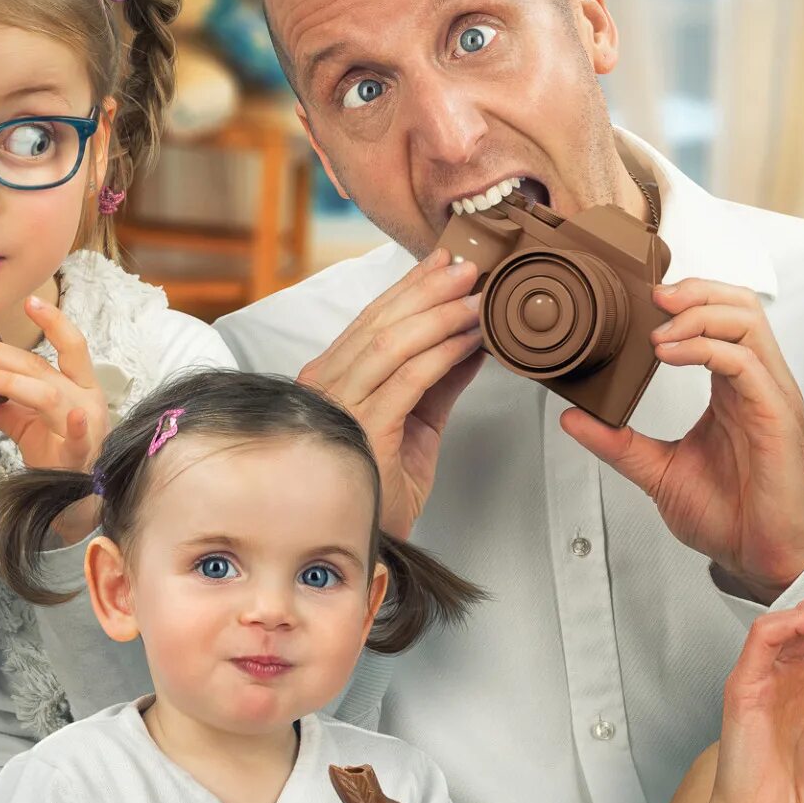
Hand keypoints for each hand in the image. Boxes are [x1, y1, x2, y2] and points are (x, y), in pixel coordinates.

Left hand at [0, 294, 108, 471]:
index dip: (53, 322)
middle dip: (1, 353)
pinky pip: (78, 438)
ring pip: (49, 397)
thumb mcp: (26, 422)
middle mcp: (85, 399)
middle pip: (42, 368)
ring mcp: (85, 426)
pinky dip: (75, 427)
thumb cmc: (56, 453)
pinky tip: (70, 417)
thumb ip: (0, 405)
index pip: (70, 346)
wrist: (73, 498)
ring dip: (12, 383)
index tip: (30, 301)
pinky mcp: (79, 455)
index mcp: (79, 386)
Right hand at [298, 248, 485, 538]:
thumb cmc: (384, 484)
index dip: (411, 285)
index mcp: (330, 377)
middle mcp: (327, 384)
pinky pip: (410, 378)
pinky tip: (470, 339)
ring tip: (477, 296)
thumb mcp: (417, 420)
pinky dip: (444, 353)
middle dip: (430, 289)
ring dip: (441, 314)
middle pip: (381, 321)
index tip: (444, 260)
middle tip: (469, 267)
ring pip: (394, 342)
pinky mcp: (365, 429)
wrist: (371, 542)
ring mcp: (341, 405)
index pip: (372, 318)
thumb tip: (472, 339)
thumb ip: (438, 379)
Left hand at [560, 279, 803, 602]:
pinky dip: (705, 349)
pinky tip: (670, 356)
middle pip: (740, 305)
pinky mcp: (777, 414)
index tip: (642, 303)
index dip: (687, 300)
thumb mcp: (659, 471)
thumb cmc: (730, 516)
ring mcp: (771, 395)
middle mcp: (758, 383)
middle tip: (650, 299)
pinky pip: (745, 363)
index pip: (723, 318)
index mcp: (736, 388)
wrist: (761, 557)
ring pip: (747, 322)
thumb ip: (618, 442)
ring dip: (697, 314)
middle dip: (695, 291)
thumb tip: (573, 418)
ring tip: (657, 332)